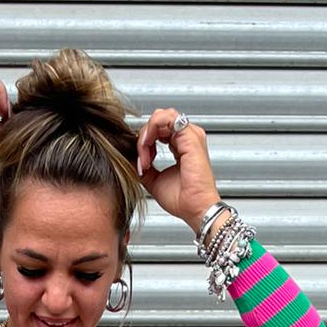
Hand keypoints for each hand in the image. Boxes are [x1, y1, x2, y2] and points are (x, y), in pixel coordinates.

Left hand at [135, 109, 220, 231]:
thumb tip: (132, 158)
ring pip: (161, 116)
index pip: (158, 129)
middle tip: (142, 159)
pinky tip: (147, 148)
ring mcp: (190, 135)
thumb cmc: (183, 200)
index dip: (145, 142)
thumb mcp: (154, 180)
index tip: (142, 163)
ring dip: (146, 133)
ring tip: (144, 154)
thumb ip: (144, 166)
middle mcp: (188, 138)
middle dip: (144, 136)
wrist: (195, 209)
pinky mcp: (190, 137)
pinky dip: (151, 132)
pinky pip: (165, 119)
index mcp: (182, 145)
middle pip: (159, 120)